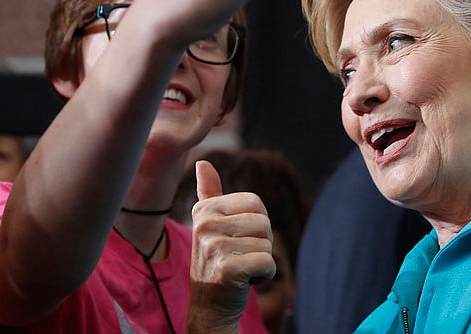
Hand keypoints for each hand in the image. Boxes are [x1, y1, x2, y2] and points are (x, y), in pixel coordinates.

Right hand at [188, 160, 274, 332]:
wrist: (209, 308)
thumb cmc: (217, 262)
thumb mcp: (211, 226)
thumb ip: (209, 194)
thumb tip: (203, 163)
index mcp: (204, 210)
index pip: (255, 202)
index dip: (256, 223)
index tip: (237, 239)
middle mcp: (204, 225)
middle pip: (263, 221)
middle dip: (261, 242)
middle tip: (240, 258)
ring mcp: (214, 247)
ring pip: (267, 243)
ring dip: (261, 260)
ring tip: (240, 269)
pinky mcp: (227, 269)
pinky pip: (268, 262)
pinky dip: (264, 276)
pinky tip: (244, 282)